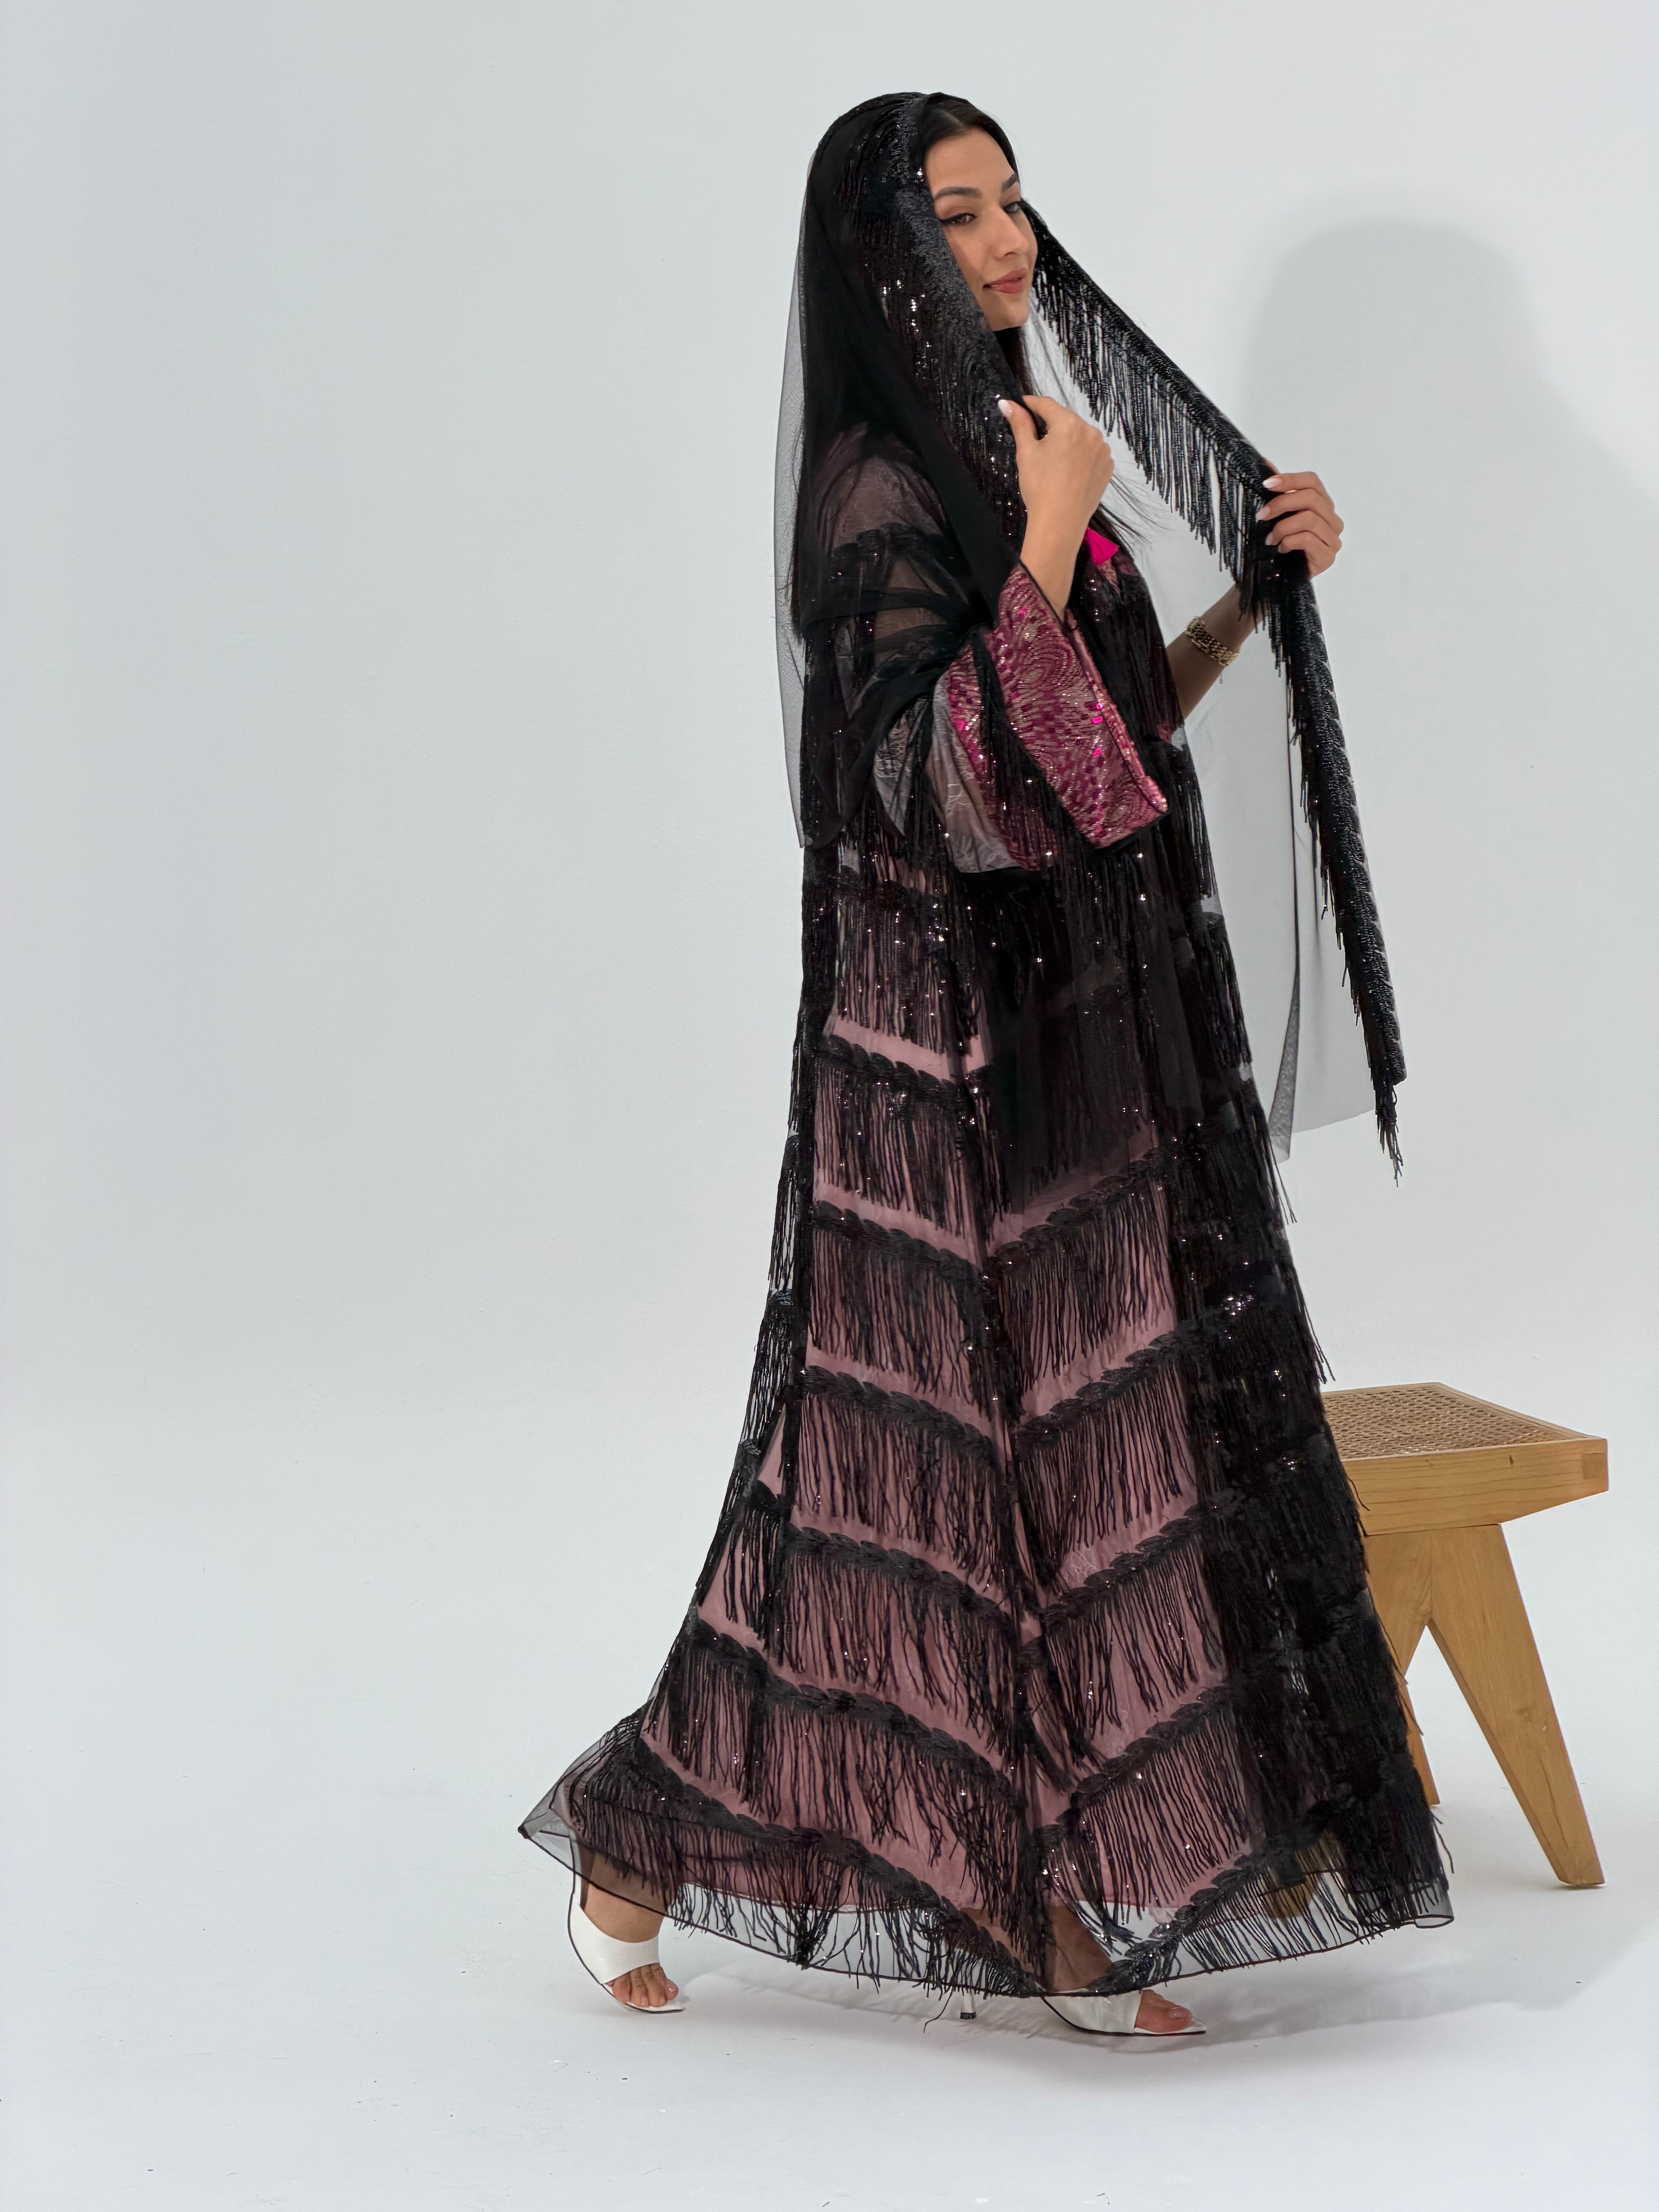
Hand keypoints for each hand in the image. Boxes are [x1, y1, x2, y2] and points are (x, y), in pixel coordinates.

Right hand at [1001, 395, 1113, 610]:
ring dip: (1067, 440)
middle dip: (1051, 425)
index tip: (1021, 405)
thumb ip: (1020, 424)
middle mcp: (1090, 432)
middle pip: (1066, 420)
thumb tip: (1007, 403)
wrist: (1060, 523)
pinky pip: (1091, 452)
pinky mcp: (1107, 466)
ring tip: (1054, 460)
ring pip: (1080, 436)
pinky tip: (1069, 470)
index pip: (1047, 405)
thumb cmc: (1040, 487)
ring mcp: (1102, 450)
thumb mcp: (1026, 453)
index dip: (1031, 404)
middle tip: (1035, 439)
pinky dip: (1080, 455)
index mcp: (1069, 424)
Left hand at [1257, 471, 1342, 578]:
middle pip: (1312, 498)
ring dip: (1283, 527)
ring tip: (1270, 539)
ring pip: (1309, 519)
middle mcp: (1332, 520)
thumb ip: (1276, 491)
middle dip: (1281, 504)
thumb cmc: (1277, 546)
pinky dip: (1289, 541)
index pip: (1312, 482)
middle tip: (1261, 516)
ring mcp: (1333, 540)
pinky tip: (1281, 549)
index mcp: (1322, 505)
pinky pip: (1308, 539)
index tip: (1266, 484)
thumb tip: (1266, 464)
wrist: (1274, 579)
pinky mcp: (1327, 557)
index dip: (1289, 480)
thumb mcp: (1275, 515)